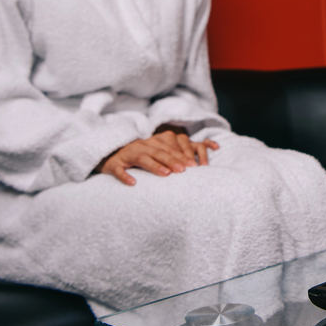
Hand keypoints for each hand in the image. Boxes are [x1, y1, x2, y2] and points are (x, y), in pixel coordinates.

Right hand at [96, 129, 217, 185]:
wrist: (110, 155)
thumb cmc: (142, 156)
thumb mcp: (161, 150)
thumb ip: (184, 149)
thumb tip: (216, 145)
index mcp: (153, 142)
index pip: (170, 147)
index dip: (182, 155)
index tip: (195, 166)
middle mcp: (141, 145)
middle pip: (159, 152)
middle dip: (172, 160)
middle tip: (184, 170)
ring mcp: (127, 154)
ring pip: (142, 159)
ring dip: (154, 166)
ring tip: (166, 175)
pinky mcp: (114, 164)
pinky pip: (119, 170)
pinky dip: (125, 176)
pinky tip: (133, 183)